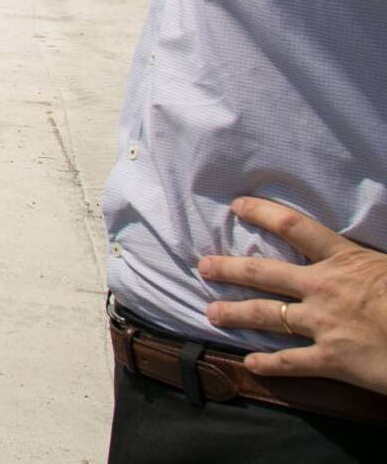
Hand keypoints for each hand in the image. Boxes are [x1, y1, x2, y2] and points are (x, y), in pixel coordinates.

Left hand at [198, 195, 386, 393]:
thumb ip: (367, 258)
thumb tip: (364, 252)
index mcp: (345, 259)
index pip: (295, 227)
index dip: (263, 213)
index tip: (238, 205)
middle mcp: (324, 288)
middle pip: (264, 273)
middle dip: (229, 269)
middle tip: (203, 266)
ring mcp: (323, 324)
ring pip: (267, 315)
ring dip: (235, 314)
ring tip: (210, 313)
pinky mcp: (331, 359)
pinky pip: (291, 362)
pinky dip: (269, 365)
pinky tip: (250, 364)